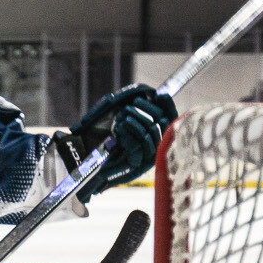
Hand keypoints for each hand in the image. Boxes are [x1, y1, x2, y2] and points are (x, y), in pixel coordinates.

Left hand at [57, 84, 176, 194]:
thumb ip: (139, 112)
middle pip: (163, 126)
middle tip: (133, 103)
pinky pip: (137, 147)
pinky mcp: (134, 167)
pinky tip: (119, 127)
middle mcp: (155, 150)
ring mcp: (146, 160)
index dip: (169, 107)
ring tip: (124, 113)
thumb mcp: (124, 123)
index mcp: (156, 139)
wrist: (91, 166)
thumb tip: (156, 95)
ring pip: (150, 135)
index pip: (171, 121)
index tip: (160, 95)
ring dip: (137, 120)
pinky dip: (128, 133)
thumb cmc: (107, 143)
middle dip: (148, 110)